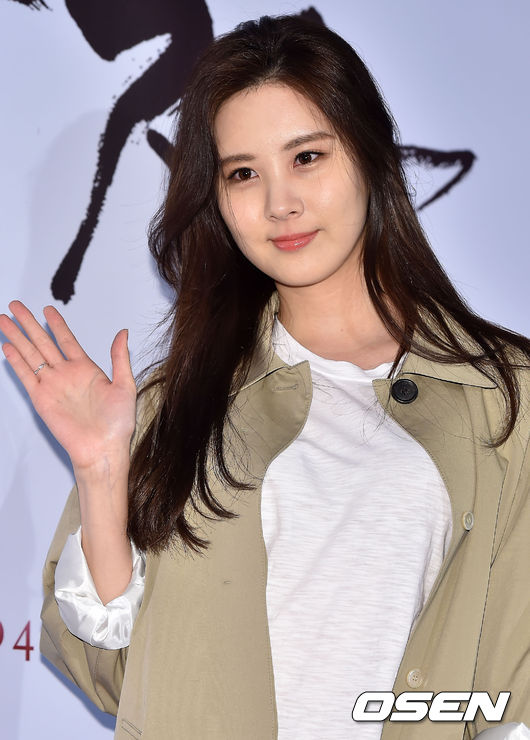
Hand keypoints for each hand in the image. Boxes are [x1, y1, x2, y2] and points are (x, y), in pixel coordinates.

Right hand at [0, 301, 136, 471]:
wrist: (103, 448)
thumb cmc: (117, 424)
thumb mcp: (125, 385)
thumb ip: (120, 358)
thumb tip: (123, 333)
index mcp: (86, 370)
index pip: (67, 340)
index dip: (56, 324)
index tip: (47, 309)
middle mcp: (66, 375)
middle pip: (42, 342)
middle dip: (28, 323)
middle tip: (15, 305)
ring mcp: (52, 385)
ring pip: (31, 354)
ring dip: (17, 337)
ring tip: (4, 320)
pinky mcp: (41, 399)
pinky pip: (26, 376)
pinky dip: (16, 362)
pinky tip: (7, 347)